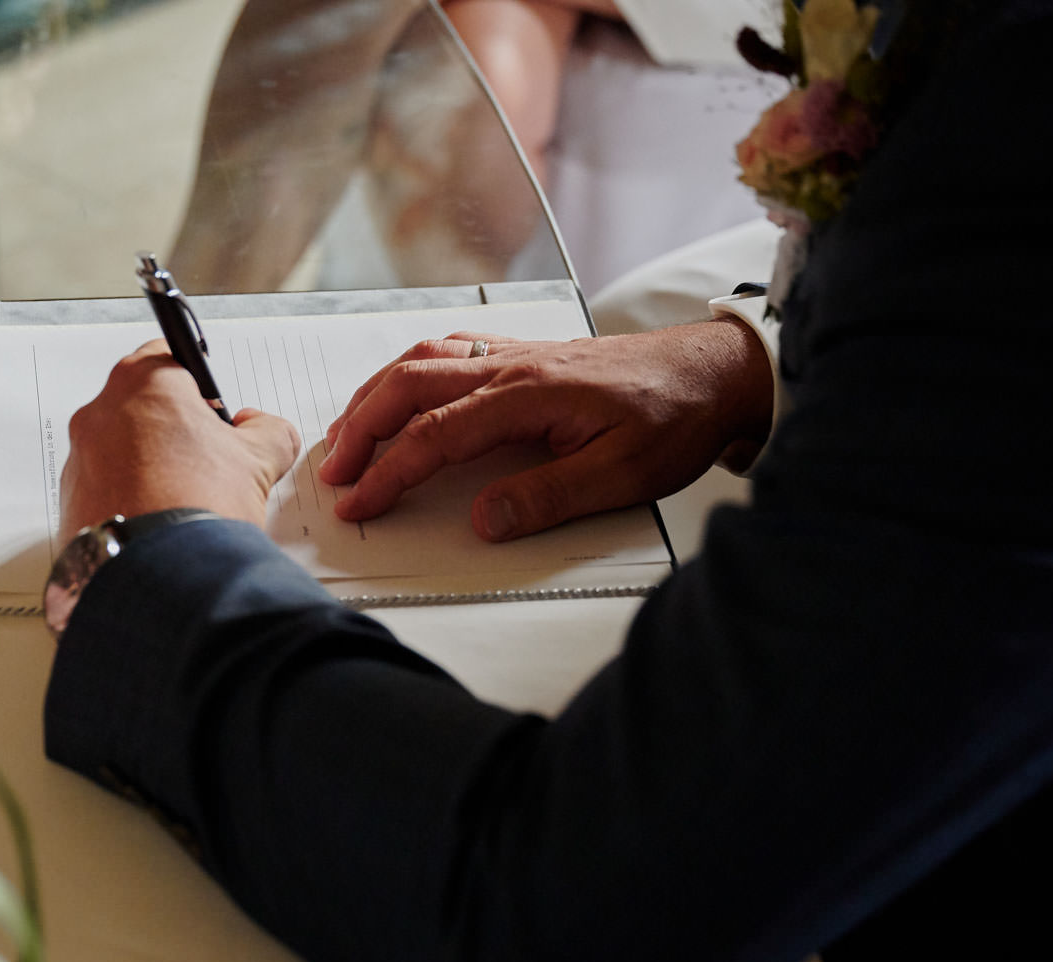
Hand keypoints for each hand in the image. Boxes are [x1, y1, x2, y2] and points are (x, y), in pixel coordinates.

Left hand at [60, 341, 300, 539]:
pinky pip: (103, 492)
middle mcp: (99, 413)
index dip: (199, 389)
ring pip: (120, 452)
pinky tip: (157, 525)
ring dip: (148, 469)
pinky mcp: (68, 503)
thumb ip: (269, 430)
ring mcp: (78, 459)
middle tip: (206, 465)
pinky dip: (127, 502)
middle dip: (173, 432)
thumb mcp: (261, 459)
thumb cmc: (199, 508)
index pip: (171, 359)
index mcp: (143, 382)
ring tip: (183, 503)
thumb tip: (262, 428)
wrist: (162, 577)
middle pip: (143, 409)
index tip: (213, 412)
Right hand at [318, 320, 773, 539]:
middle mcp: (512, 366)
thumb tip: (483, 520)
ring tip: (348, 433)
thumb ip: (548, 498)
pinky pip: (448, 350)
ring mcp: (515, 355)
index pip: (436, 435)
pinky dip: (408, 371)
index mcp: (530, 395)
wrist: (717, 372)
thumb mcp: (623, 475)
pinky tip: (400, 390)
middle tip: (334, 471)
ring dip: (375, 395)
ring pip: (422, 360)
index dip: (390, 473)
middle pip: (409, 385)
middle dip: (361, 428)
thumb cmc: (676, 416)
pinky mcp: (525, 354)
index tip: (361, 503)